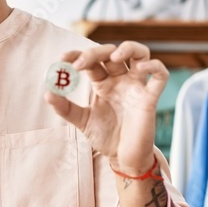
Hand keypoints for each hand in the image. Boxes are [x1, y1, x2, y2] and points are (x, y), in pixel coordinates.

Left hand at [45, 41, 167, 174]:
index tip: (62, 59)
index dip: (77, 54)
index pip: (91, 60)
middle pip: (112, 53)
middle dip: (95, 53)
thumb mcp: (81, 120)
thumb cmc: (105, 136)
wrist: (123, 158)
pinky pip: (160, 75)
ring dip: (129, 48)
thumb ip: (65, 108)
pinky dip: (154, 66)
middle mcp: (120, 80)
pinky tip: (142, 67)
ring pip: (140, 53)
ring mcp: (136, 86)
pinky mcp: (150, 98)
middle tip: (78, 64)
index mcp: (103, 82)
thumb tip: (47, 93)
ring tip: (114, 56)